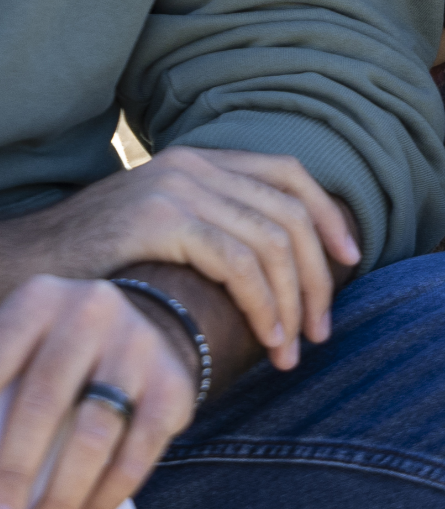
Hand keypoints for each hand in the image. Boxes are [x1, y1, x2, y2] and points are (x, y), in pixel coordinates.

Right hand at [0, 148, 360, 372]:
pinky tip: (267, 337)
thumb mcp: (163, 228)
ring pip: (269, 240)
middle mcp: (195, 165)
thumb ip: (215, 226)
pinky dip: (263, 302)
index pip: (288, 173)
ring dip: (291, 301)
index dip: (326, 215)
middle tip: (320, 328)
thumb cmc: (96, 261)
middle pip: (288, 211)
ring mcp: (179, 188)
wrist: (26, 266)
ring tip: (290, 349)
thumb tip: (282, 265)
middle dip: (315, 275)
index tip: (349, 259)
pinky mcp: (162, 220)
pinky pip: (237, 261)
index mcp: (202, 159)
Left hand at [0, 276, 194, 508]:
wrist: (138, 334)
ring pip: (94, 434)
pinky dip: (105, 496)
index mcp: (40, 300)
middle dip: (11, 474)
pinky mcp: (174, 383)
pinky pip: (137, 452)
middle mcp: (93, 310)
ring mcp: (138, 344)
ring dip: (59, 497)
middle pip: (43, 402)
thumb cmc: (48, 360)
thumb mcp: (15, 355)